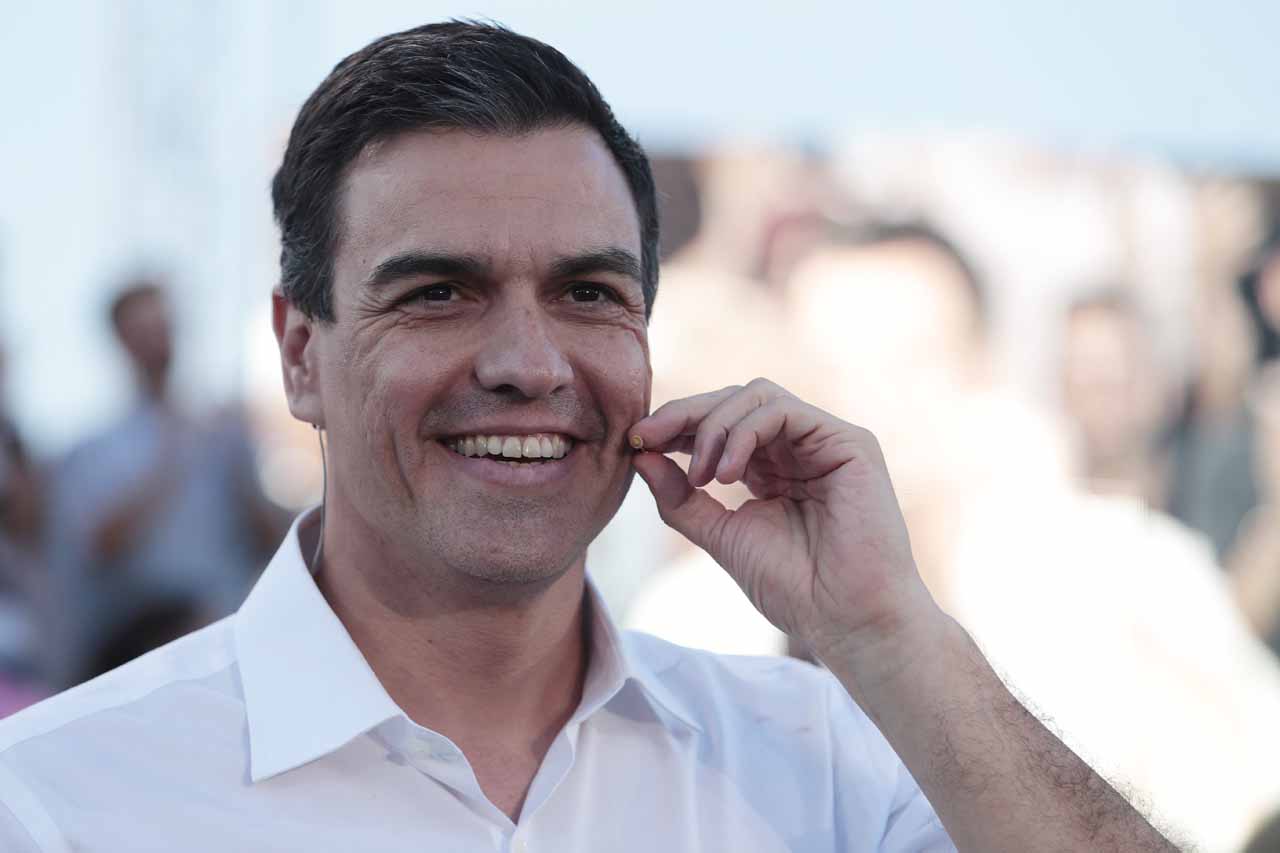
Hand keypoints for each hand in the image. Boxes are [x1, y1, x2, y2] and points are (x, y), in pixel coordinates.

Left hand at [630, 379, 935, 660]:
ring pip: (757, 396)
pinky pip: (784, 411)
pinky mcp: (849, 443)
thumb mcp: (722, 536)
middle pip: (735, 400)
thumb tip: (640, 455)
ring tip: (703, 476)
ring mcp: (825, 441)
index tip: (636, 442)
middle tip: (647, 438)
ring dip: (715, 427)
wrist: (846, 619)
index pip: (720, 424)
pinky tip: (727, 472)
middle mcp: (799, 447)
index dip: (675, 425)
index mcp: (772, 467)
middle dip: (685, 415)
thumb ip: (682, 498)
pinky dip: (745, 433)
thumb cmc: (794, 588)